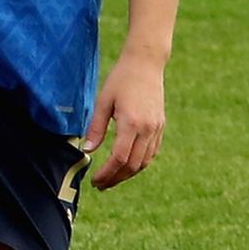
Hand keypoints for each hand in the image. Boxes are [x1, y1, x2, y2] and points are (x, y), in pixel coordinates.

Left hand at [88, 47, 167, 187]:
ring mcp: (157, 129)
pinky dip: (139, 163)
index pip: (119, 158)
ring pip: (144, 162)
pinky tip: (126, 165)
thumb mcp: (103, 101)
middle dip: (116, 179)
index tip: (95, 181)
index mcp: (131, 123)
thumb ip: (96, 127)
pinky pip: (151, 153)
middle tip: (100, 185)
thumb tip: (87, 150)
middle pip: (132, 165)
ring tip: (111, 178)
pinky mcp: (161, 127)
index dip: (106, 173)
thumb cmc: (121, 79)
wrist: (146, 64)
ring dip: (128, 174)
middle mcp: (147, 129)